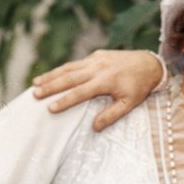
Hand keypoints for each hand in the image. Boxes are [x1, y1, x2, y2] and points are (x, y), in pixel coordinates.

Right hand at [31, 49, 163, 130]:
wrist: (149, 64)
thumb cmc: (139, 87)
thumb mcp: (130, 104)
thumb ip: (111, 115)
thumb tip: (94, 128)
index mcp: (105, 81)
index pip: (80, 93)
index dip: (65, 101)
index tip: (51, 108)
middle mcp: (97, 68)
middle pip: (69, 78)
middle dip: (51, 86)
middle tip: (35, 94)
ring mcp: (95, 59)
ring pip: (69, 68)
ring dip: (51, 75)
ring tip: (36, 83)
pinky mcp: (96, 55)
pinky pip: (75, 63)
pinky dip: (61, 69)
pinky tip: (51, 75)